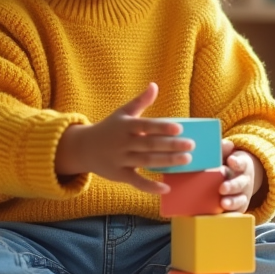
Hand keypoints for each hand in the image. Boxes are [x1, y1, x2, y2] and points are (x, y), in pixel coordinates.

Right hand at [54, 83, 192, 194]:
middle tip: (191, 145)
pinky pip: (137, 182)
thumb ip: (140, 101)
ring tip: (186, 160)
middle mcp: (123, 143)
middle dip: (171, 146)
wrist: (83, 148)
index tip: (179, 128)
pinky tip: (167, 188)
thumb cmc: (108, 128)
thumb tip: (154, 85)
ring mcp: (121, 160)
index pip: (146, 126)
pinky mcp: (120, 175)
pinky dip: (151, 187)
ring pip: (146, 162)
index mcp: (126, 126)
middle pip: (149, 145)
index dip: (162, 127)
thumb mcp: (122, 113)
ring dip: (167, 161)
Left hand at [218, 140, 267, 212]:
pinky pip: (237, 212)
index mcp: (242, 166)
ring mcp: (243, 194)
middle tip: (222, 188)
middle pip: (240, 183)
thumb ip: (224, 149)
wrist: (241, 176)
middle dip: (232, 186)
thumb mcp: (226, 154)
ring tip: (223, 203)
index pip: (241, 163)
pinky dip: (232, 214)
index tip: (231, 161)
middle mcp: (244, 181)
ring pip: (240, 199)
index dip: (237, 163)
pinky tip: (224, 216)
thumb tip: (226, 144)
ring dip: (232, 202)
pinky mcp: (240, 206)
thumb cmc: (227, 163)